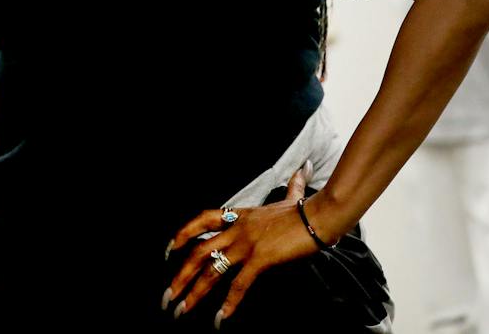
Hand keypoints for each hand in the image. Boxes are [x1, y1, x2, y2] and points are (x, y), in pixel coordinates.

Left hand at [162, 165, 320, 326]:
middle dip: (180, 275)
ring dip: (194, 292)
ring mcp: (247, 244)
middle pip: (198, 251)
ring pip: (212, 269)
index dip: (182, 233)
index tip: (169, 250)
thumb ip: (292, 188)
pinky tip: (220, 318)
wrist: (321, 215)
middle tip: (167, 296)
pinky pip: (239, 284)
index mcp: (240, 215)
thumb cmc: (307, 209)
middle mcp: (237, 229)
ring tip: (181, 310)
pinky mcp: (261, 258)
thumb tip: (303, 170)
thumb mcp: (291, 198)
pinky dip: (229, 303)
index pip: (202, 220)